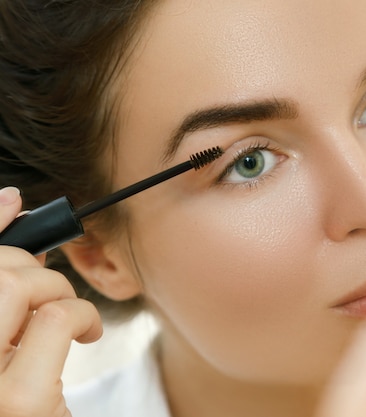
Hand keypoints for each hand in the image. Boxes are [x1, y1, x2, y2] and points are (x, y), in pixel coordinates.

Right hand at [0, 187, 101, 416]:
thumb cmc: (25, 396)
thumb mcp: (7, 341)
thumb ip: (6, 295)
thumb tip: (22, 237)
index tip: (12, 202)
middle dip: (33, 270)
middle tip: (55, 295)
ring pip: (19, 285)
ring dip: (57, 290)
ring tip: (69, 318)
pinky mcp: (19, 400)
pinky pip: (58, 317)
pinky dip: (84, 314)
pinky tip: (88, 333)